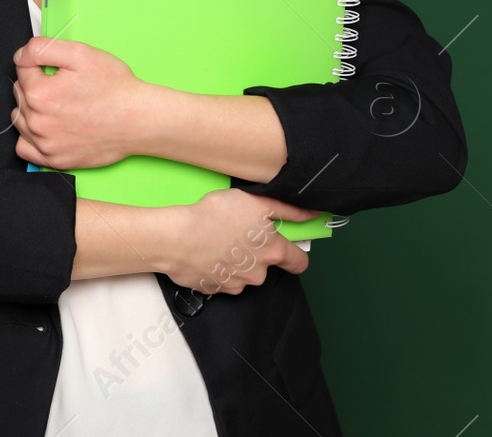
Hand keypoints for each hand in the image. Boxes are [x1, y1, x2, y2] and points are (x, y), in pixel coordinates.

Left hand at [10, 36, 155, 169]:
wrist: (139, 120)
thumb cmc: (115, 88)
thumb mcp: (80, 53)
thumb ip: (42, 49)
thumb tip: (20, 55)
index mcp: (39, 93)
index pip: (22, 70)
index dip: (40, 66)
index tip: (59, 71)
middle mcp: (37, 122)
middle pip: (19, 95)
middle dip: (35, 86)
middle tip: (63, 88)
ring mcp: (46, 144)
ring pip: (20, 120)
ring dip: (31, 111)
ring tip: (59, 107)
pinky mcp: (55, 160)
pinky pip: (24, 148)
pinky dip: (31, 138)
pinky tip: (48, 128)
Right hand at [158, 189, 315, 294]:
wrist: (176, 238)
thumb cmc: (215, 216)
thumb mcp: (256, 202)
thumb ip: (289, 210)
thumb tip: (314, 214)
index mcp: (272, 252)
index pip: (299, 262)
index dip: (296, 255)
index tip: (287, 249)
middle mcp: (258, 274)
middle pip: (265, 266)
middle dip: (255, 254)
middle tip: (237, 234)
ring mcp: (235, 284)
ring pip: (242, 274)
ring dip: (235, 262)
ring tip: (216, 241)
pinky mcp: (213, 289)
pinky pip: (220, 280)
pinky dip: (216, 269)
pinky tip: (205, 253)